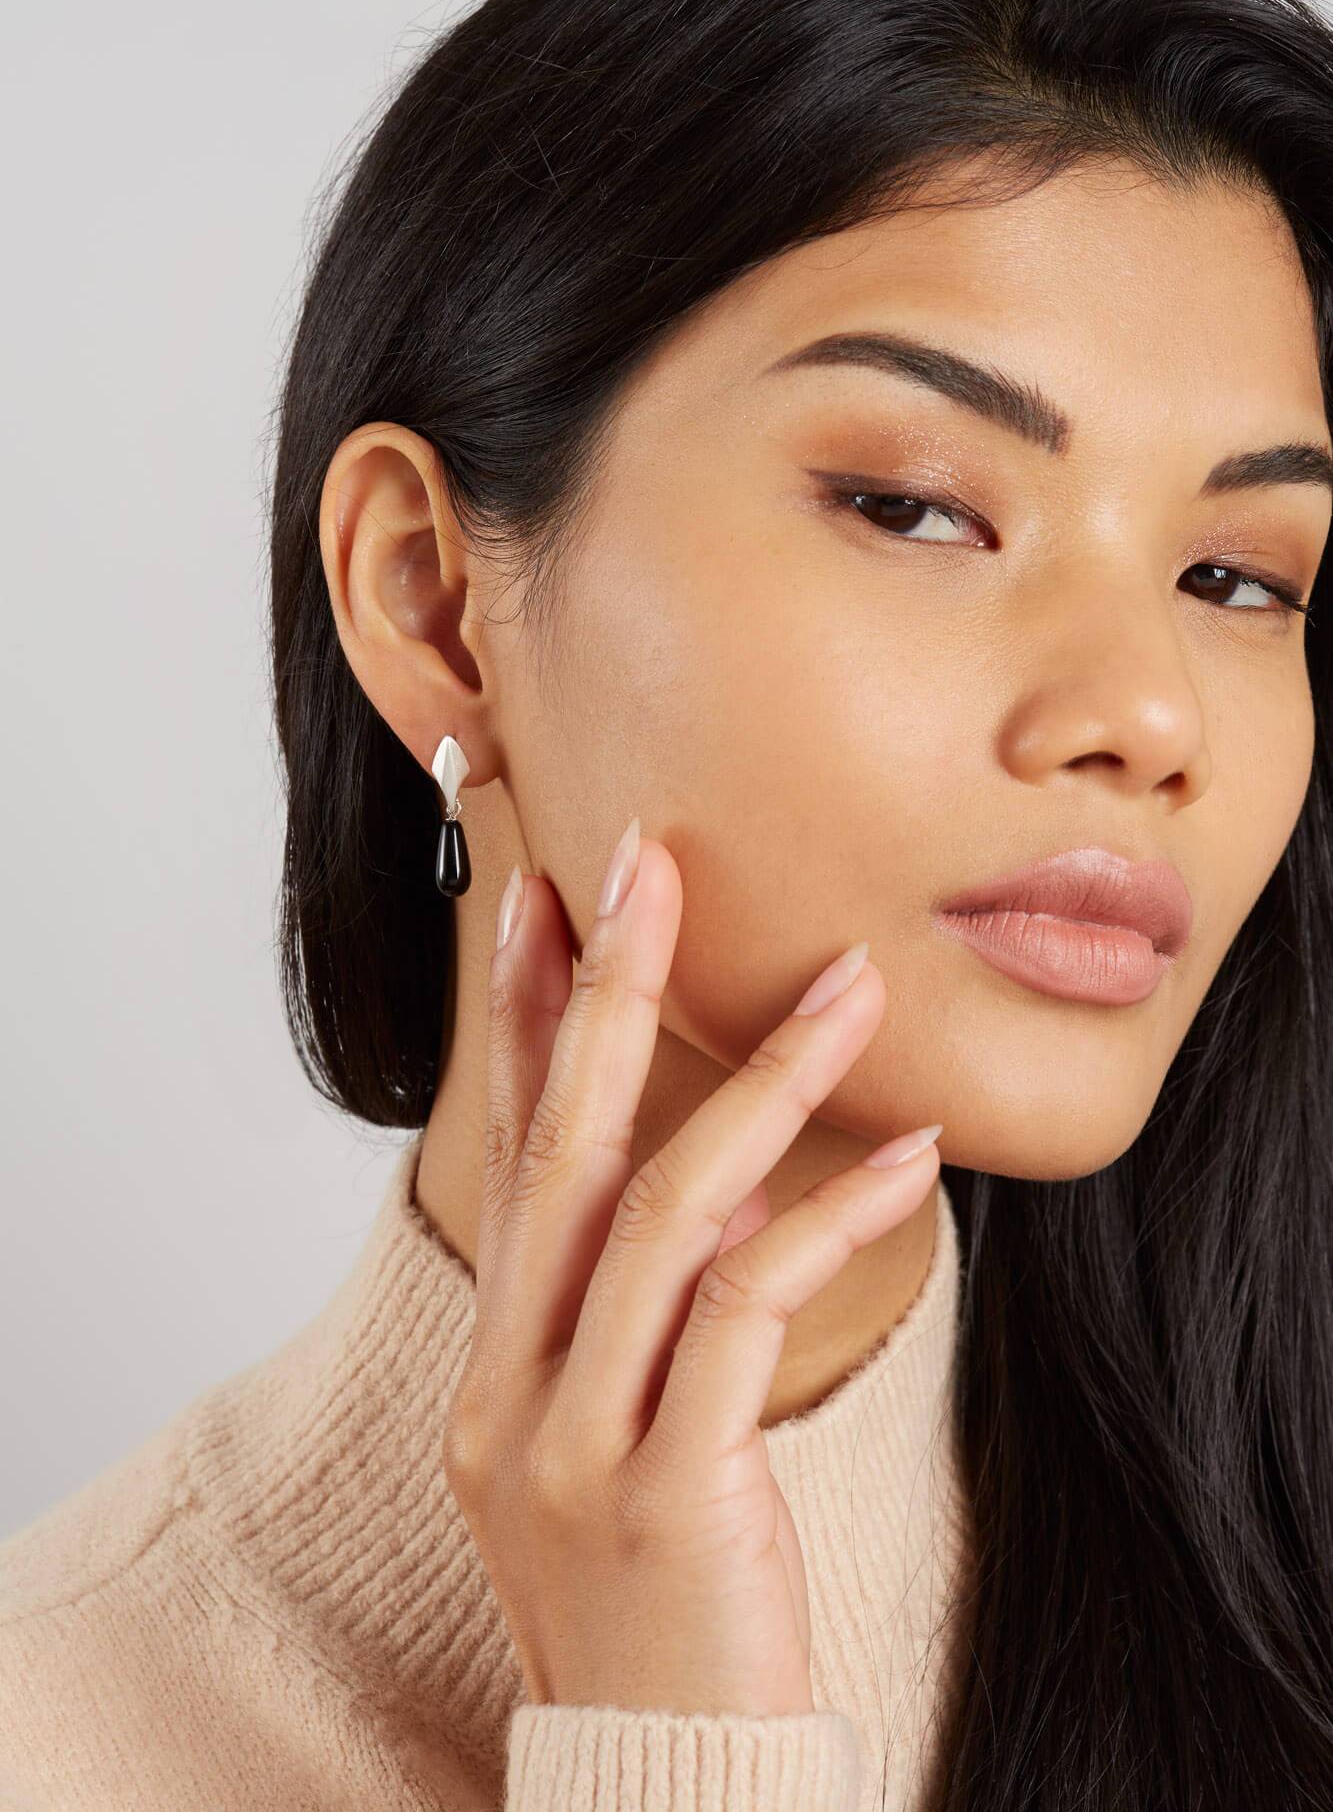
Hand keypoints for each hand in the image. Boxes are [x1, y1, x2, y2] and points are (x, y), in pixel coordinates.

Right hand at [442, 820, 942, 1719]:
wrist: (655, 1774)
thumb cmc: (650, 1603)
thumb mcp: (611, 1446)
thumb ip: (631, 1321)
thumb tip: (716, 1189)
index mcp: (498, 1365)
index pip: (507, 1152)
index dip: (516, 1017)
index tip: (540, 898)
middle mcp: (513, 1387)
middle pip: (558, 1147)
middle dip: (599, 991)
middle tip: (647, 863)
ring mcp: (574, 1439)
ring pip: (657, 1211)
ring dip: (759, 1084)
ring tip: (853, 993)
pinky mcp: (667, 1490)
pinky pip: (741, 1313)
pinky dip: (826, 1221)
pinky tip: (904, 1161)